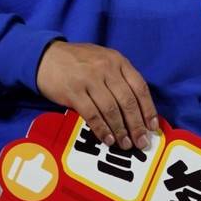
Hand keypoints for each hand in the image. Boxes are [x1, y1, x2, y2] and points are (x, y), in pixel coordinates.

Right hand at [36, 41, 157, 150]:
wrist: (47, 56)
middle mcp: (106, 68)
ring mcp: (90, 79)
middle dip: (137, 125)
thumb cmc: (79, 61)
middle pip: (127, 101)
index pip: (140, 86)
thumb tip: (138, 109)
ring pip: (111, 110)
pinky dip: (102, 129)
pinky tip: (108, 139)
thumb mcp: (104, 60)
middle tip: (142, 142)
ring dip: (120, 131)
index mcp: (117, 60)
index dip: (148, 109)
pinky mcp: (74, 91)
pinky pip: (92, 114)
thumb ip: (119, 77)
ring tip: (125, 145)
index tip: (152, 127)